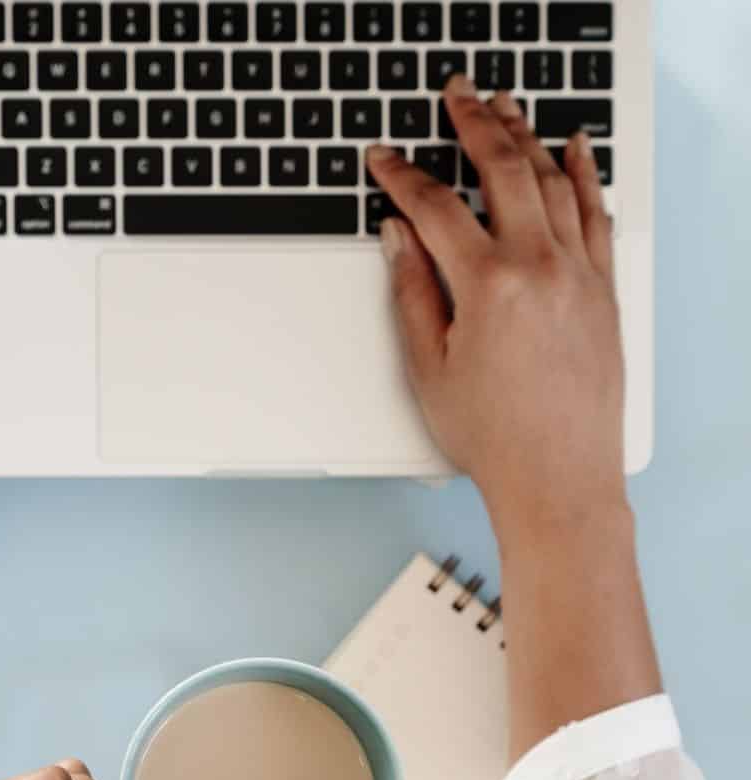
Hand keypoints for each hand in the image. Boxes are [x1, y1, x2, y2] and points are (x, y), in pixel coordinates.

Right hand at [367, 76, 626, 545]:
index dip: (403, 176)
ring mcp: (579, 273)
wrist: (559, 478)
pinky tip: (575, 148)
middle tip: (456, 93)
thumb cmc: (492, 436)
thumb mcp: (428, 368)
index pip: (435, 209)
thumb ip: (411, 293)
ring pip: (553, 180)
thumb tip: (398, 237)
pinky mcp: (603, 289)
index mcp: (488, 286)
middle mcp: (540, 267)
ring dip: (526, 135)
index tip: (384, 158)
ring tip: (505, 105)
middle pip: (503, 170)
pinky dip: (585, 174)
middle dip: (474, 123)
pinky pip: (596, 213)